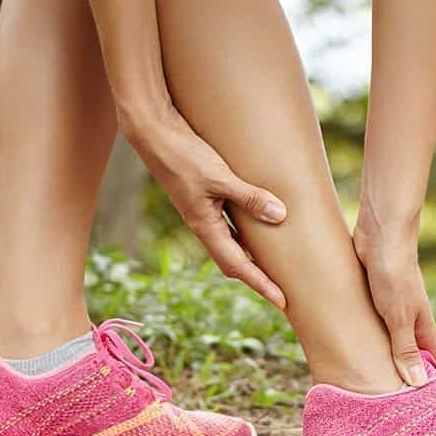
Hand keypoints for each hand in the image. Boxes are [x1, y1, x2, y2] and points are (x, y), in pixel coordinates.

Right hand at [122, 110, 287, 307]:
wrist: (152, 132)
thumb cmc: (183, 154)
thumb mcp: (219, 176)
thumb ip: (250, 196)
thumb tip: (280, 215)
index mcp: (205, 227)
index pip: (239, 266)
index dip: (262, 285)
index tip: (282, 302)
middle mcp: (204, 225)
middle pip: (234, 263)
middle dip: (258, 279)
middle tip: (282, 291)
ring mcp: (203, 213)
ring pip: (232, 244)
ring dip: (252, 258)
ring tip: (276, 266)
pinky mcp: (204, 198)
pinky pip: (230, 224)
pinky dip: (246, 233)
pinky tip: (261, 227)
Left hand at [353, 211, 435, 385]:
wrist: (379, 234)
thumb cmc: (393, 274)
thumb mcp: (398, 317)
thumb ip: (404, 349)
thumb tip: (418, 383)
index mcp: (421, 324)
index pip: (434, 356)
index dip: (430, 376)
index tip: (419, 400)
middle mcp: (408, 316)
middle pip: (409, 350)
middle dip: (401, 370)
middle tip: (385, 397)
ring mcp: (390, 306)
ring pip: (387, 337)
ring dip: (379, 354)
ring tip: (363, 378)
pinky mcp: (371, 296)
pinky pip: (369, 322)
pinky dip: (363, 335)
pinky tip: (347, 346)